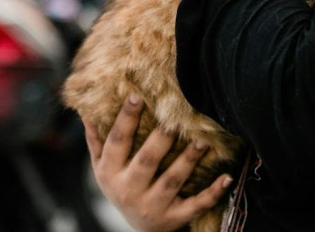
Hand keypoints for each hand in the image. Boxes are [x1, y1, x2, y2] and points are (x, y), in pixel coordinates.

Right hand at [84, 96, 231, 231]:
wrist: (139, 229)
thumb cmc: (121, 186)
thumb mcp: (102, 168)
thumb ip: (96, 141)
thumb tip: (87, 110)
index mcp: (110, 173)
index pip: (117, 142)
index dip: (126, 120)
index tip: (137, 96)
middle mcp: (129, 190)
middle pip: (146, 161)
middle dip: (161, 140)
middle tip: (174, 119)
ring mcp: (153, 206)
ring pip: (172, 180)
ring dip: (188, 160)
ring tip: (202, 141)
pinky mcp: (174, 218)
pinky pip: (195, 206)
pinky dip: (212, 193)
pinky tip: (226, 178)